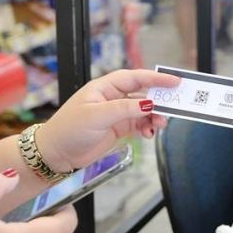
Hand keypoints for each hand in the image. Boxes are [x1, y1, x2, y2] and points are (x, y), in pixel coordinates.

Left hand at [38, 69, 179, 171]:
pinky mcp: (117, 129)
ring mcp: (115, 114)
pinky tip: (149, 133)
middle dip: (159, 99)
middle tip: (175, 105)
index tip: (174, 81)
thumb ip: (124, 109)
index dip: (155, 78)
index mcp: (104, 87)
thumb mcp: (97, 116)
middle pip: (142, 93)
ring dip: (154, 116)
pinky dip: (147, 127)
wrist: (57, 154)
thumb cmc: (69, 130)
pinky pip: (139, 124)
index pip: (134, 78)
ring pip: (143, 110)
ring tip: (161, 124)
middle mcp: (112, 98)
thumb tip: (148, 103)